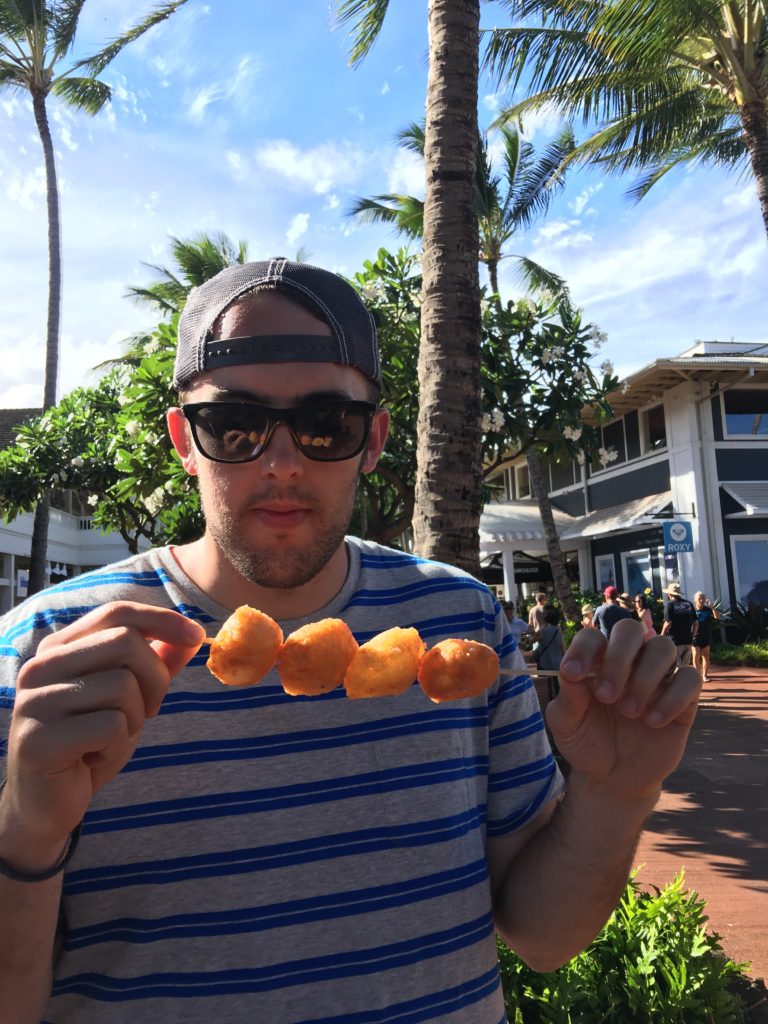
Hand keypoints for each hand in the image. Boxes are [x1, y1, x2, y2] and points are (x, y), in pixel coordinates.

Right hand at [1, 602, 204, 859]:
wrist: (46, 804)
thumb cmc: (90, 744)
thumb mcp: (128, 699)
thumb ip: (154, 664)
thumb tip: (191, 636)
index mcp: (58, 648)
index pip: (116, 613)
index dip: (161, 620)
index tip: (196, 635)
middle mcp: (40, 667)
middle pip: (125, 642)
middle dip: (155, 678)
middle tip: (149, 710)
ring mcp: (35, 702)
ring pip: (122, 685)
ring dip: (135, 719)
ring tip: (109, 739)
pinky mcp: (38, 740)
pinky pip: (111, 726)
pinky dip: (117, 746)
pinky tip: (93, 759)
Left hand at [546, 619, 700, 803]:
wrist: (614, 777)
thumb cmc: (587, 743)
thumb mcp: (566, 726)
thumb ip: (567, 700)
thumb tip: (569, 672)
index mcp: (596, 662)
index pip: (592, 637)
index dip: (582, 649)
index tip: (572, 674)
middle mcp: (629, 662)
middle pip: (631, 630)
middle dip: (618, 658)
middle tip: (606, 696)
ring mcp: (657, 677)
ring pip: (664, 647)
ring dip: (645, 677)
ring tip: (629, 711)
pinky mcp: (683, 699)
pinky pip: (690, 678)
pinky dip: (673, 697)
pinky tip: (653, 722)